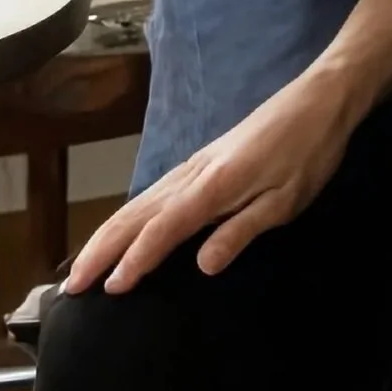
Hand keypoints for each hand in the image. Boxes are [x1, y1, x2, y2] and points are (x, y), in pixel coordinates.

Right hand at [63, 65, 358, 294]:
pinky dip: (130, 214)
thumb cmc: (308, 153)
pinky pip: (155, 192)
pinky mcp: (203, 161)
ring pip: (140, 201)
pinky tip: (124, 227)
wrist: (319, 101)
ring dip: (108, 233)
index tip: (109, 289)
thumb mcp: (285, 200)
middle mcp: (195, 173)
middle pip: (137, 213)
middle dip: (102, 249)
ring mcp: (196, 164)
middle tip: (72, 285)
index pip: (163, 228)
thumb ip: (242, 231)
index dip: (136, 260)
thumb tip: (203, 266)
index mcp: (214, 186)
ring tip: (84, 263)